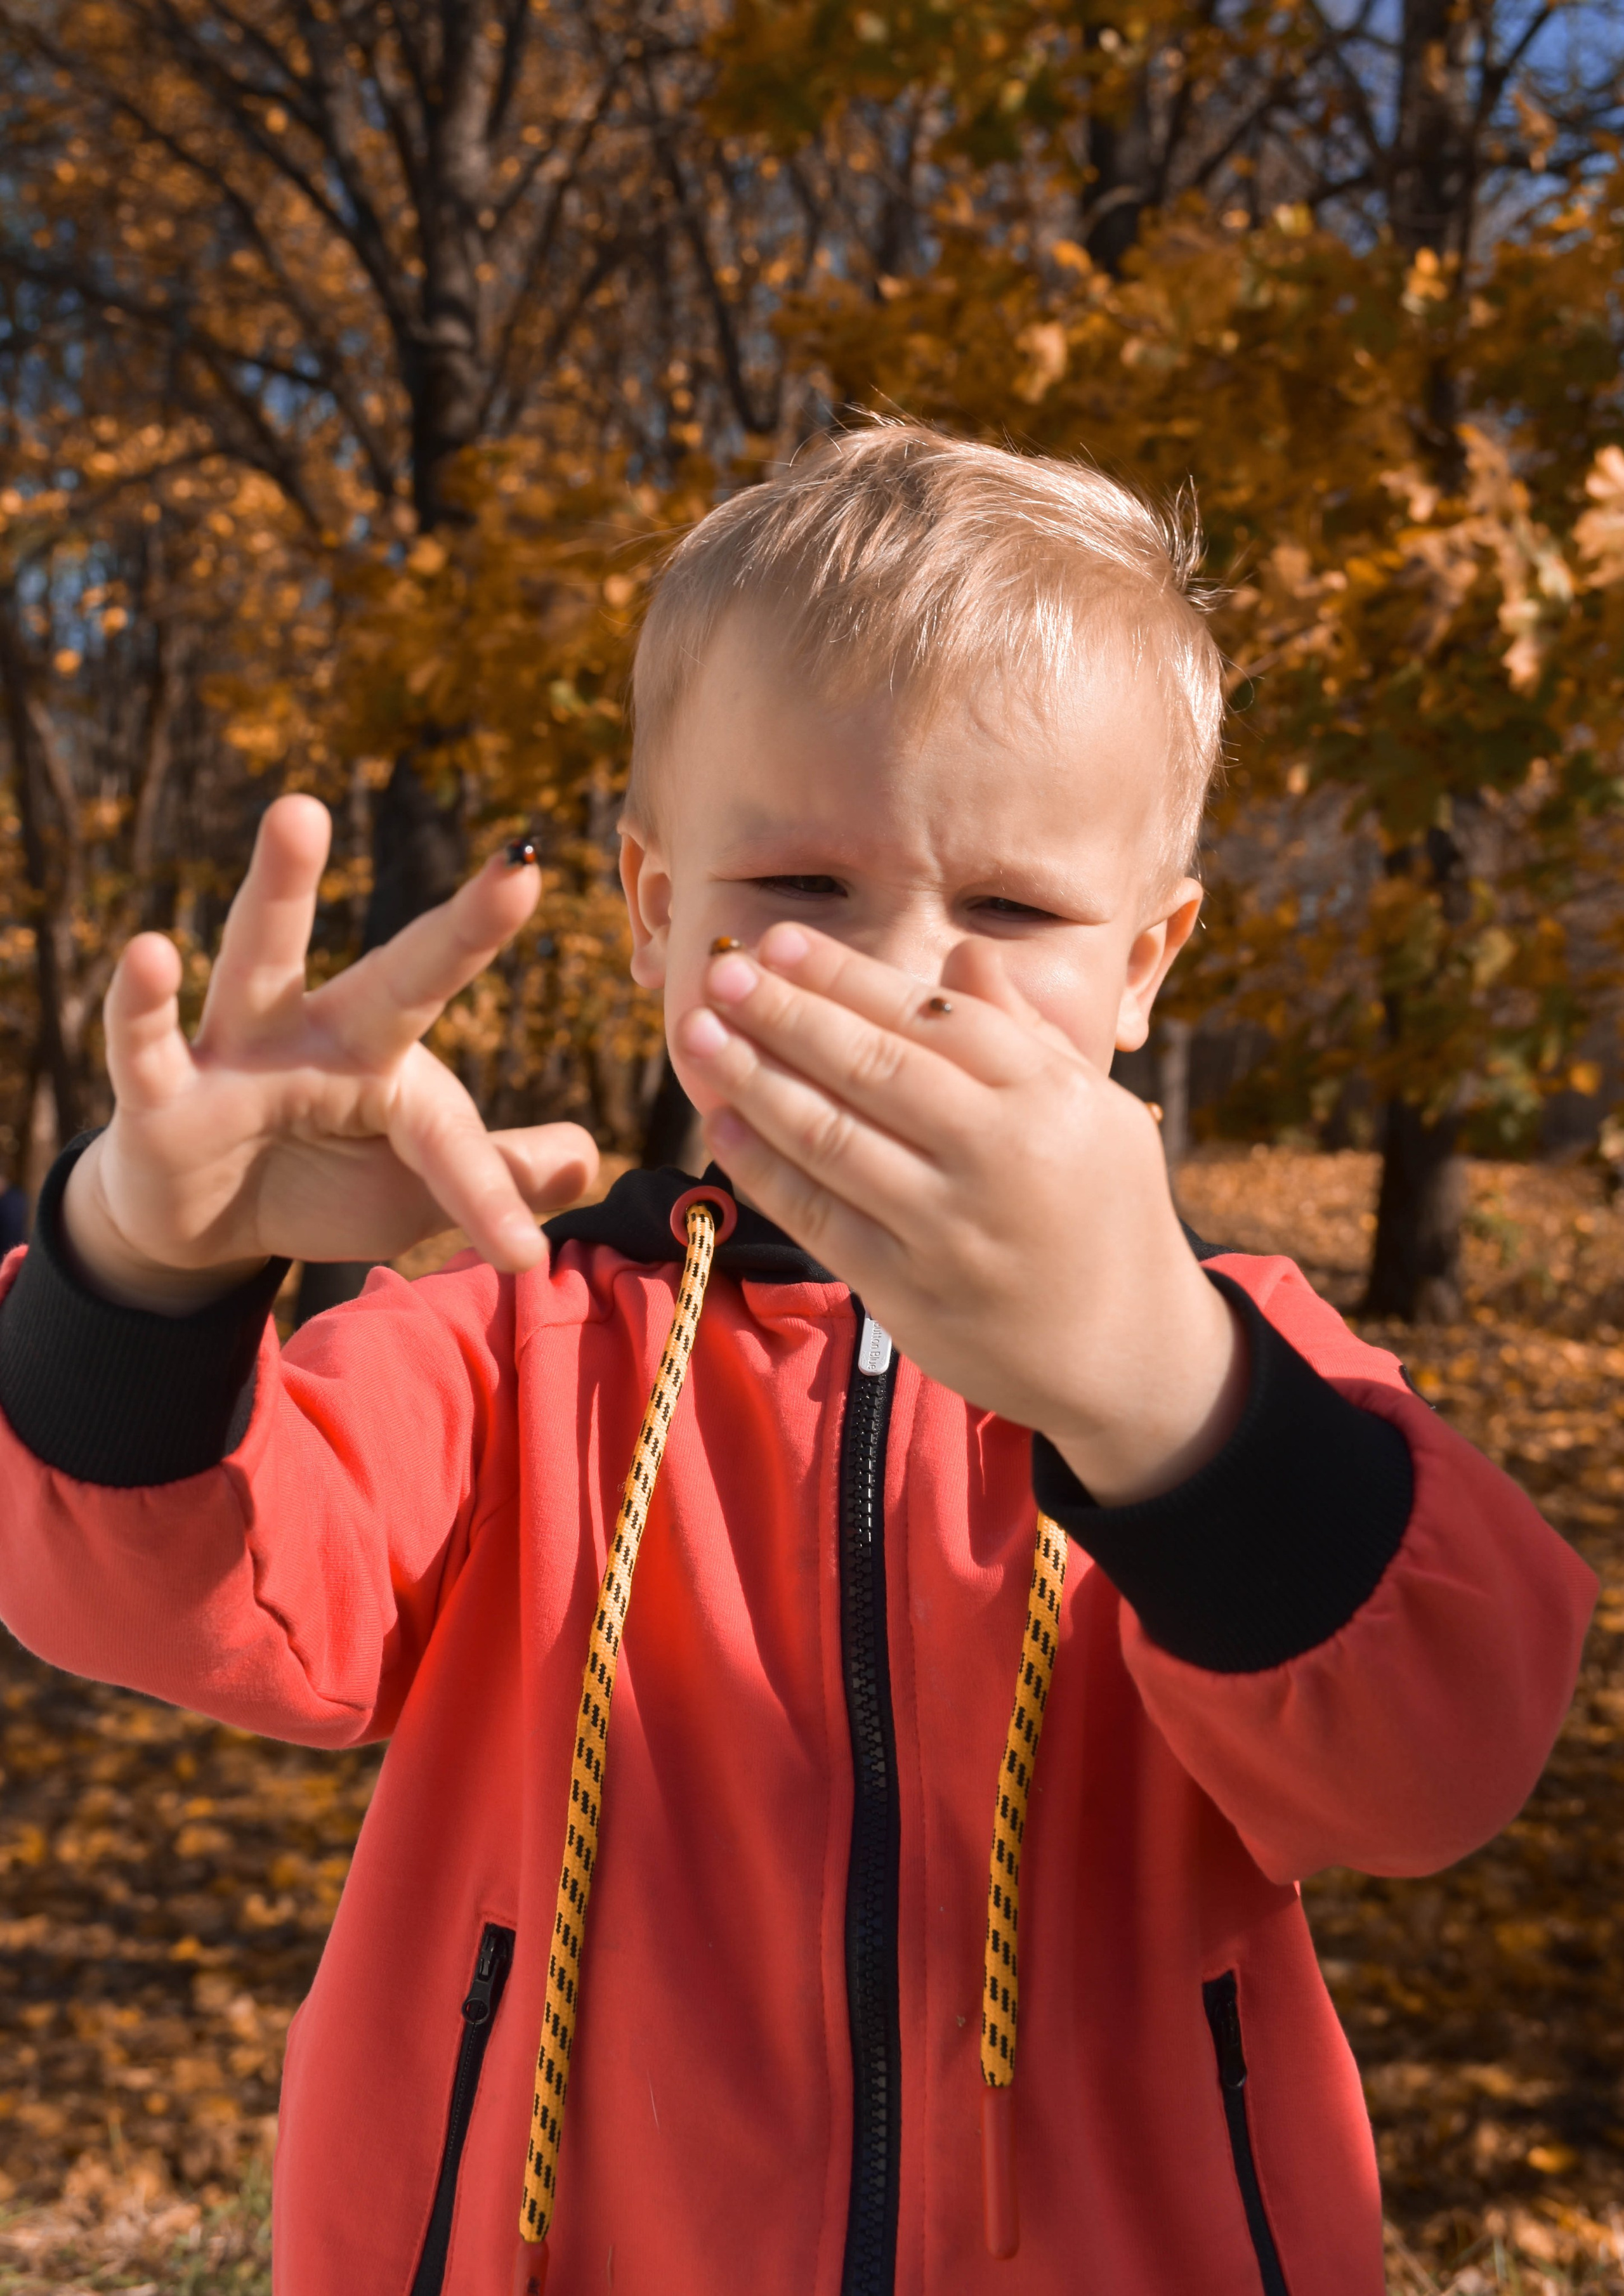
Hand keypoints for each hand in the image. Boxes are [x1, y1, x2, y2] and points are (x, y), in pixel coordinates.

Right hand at [63, 795, 597, 1313]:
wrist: (199, 1223)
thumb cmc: (320, 1186)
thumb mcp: (408, 1192)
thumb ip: (489, 1173)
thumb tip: (588, 1158)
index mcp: (392, 1066)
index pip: (455, 1136)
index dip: (488, 1193)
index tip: (524, 1254)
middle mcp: (325, 1037)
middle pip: (402, 979)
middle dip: (460, 932)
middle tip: (518, 870)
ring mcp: (239, 1052)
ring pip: (262, 960)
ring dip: (281, 890)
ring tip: (303, 811)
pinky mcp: (159, 1092)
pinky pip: (147, 1043)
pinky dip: (140, 1003)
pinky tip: (147, 951)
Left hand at [676, 923, 1242, 1505]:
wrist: (1130, 1356)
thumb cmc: (1108, 1212)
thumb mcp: (1099, 1110)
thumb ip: (1024, 1034)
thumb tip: (962, 956)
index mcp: (1048, 1097)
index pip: (930, 1016)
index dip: (844, 976)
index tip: (780, 942)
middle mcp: (996, 1156)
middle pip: (870, 1066)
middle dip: (782, 1012)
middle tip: (719, 971)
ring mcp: (946, 1228)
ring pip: (830, 1137)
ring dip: (754, 1079)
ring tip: (699, 1035)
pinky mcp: (907, 1291)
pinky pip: (818, 1216)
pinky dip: (764, 1167)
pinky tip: (724, 1123)